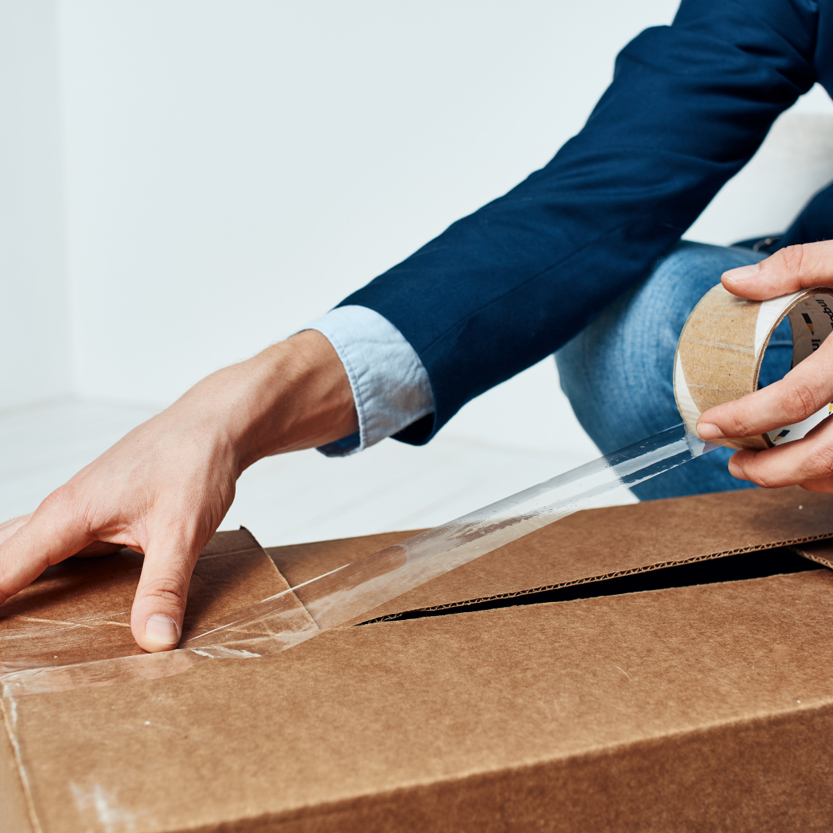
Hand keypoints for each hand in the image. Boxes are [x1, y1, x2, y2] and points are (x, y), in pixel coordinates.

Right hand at [0, 331, 356, 650]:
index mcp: (69, 513)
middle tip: (10, 644)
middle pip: (5, 557)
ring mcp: (80, 509)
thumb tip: (154, 640)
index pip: (4, 569)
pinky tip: (59, 594)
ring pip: (28, 548)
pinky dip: (46, 570)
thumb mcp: (182, 533)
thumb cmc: (196, 463)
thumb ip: (164, 588)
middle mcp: (64, 509)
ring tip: (20, 625)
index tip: (0, 648)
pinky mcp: (100, 512)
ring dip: (15, 580)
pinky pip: (57, 545)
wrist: (217, 424)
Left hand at [697, 241, 832, 491]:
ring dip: (801, 478)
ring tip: (761, 468)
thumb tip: (734, 281)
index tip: (709, 425)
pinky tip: (808, 465)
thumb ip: (797, 266)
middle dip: (770, 469)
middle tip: (733, 464)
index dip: (745, 419)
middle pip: (824, 454)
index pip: (795, 399)